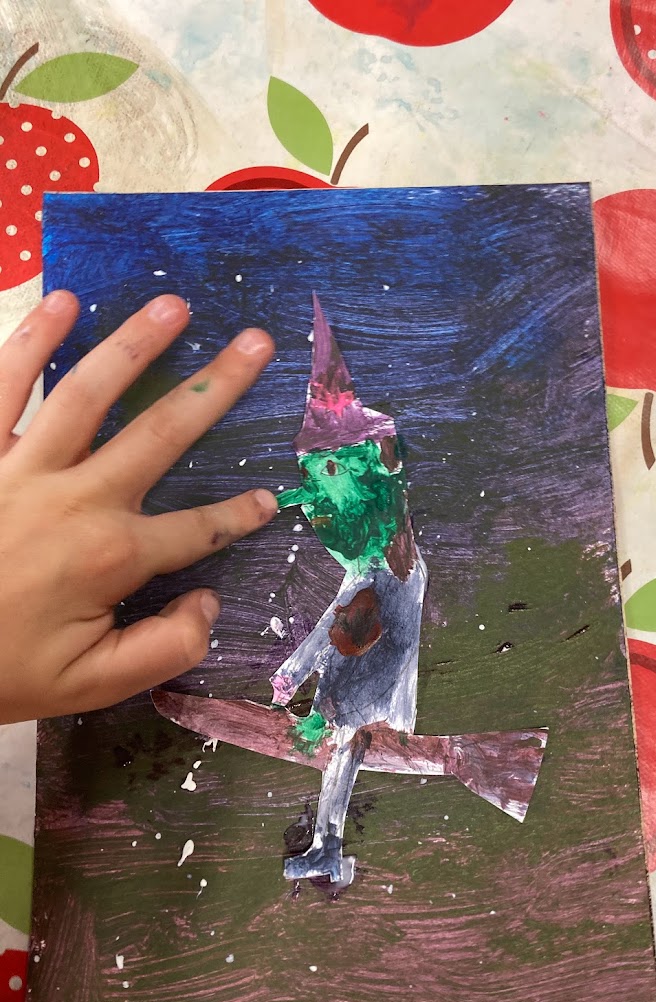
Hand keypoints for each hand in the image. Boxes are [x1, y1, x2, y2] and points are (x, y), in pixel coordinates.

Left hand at [0, 290, 276, 722]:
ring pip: (86, 392)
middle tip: (257, 343)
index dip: (239, 516)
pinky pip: (2, 385)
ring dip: (135, 345)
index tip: (270, 499)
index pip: (196, 530)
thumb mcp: (91, 685)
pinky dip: (31, 342)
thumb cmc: (0, 670)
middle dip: (215, 387)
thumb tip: (207, 601)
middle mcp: (76, 498)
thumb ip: (165, 649)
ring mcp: (21, 466)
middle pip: (160, 434)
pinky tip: (63, 304)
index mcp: (110, 555)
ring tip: (173, 305)